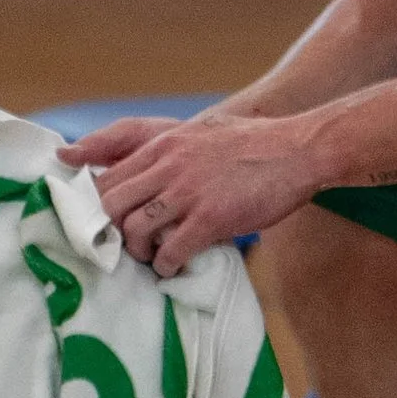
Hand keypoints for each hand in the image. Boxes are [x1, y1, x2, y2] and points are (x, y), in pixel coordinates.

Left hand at [65, 114, 321, 274]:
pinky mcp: (211, 218)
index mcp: (164, 143)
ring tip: (149, 258)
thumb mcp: (204, 129)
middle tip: (120, 247)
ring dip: (136, 251)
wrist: (299, 148)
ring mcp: (188, 192)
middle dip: (108, 232)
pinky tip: (171, 268)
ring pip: (134, 229)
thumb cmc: (256, 141)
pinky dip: (164, 265)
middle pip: (111, 204)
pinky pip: (171, 250)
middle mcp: (168, 165)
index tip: (102, 224)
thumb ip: (173, 146)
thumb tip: (154, 162)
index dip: (97, 206)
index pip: (108, 176)